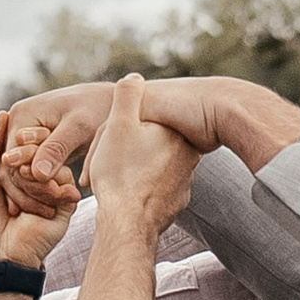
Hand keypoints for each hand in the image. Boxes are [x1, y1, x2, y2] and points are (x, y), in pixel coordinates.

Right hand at [0, 82, 117, 205]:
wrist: (107, 101)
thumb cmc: (96, 109)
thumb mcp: (78, 128)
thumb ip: (57, 149)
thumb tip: (37, 173)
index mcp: (21, 115)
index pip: (12, 158)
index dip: (28, 181)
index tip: (54, 196)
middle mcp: (16, 125)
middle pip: (11, 168)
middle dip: (31, 191)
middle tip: (53, 210)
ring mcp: (23, 137)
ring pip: (18, 174)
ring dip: (34, 194)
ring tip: (56, 210)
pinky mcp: (34, 147)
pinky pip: (29, 173)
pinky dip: (40, 190)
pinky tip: (54, 207)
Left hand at [0, 111, 72, 268]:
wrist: (0, 250)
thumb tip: (2, 114)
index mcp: (18, 167)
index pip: (28, 141)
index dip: (24, 137)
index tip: (17, 138)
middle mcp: (38, 176)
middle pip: (43, 150)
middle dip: (28, 156)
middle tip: (14, 168)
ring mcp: (53, 189)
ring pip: (54, 166)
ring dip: (35, 178)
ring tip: (20, 197)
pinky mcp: (66, 204)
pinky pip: (65, 185)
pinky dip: (49, 190)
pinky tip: (39, 205)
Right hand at [82, 73, 199, 237]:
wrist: (126, 223)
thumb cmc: (120, 173)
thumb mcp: (118, 125)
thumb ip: (127, 96)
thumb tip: (134, 77)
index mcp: (177, 134)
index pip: (154, 121)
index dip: (128, 127)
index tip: (116, 139)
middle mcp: (188, 157)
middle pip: (153, 145)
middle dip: (131, 150)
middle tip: (111, 160)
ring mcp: (184, 183)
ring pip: (155, 168)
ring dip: (136, 171)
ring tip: (115, 179)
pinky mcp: (176, 204)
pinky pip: (156, 190)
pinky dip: (141, 191)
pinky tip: (126, 196)